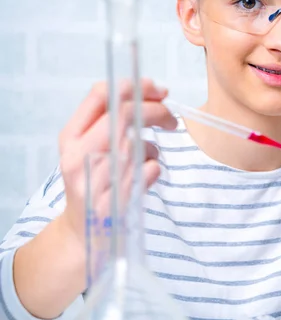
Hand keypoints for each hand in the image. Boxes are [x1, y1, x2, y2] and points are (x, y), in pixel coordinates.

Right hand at [58, 79, 176, 247]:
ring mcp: (94, 180)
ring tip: (149, 157)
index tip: (158, 89)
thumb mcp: (89, 148)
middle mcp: (78, 155)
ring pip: (139, 143)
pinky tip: (145, 178)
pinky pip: (149, 171)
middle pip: (125, 114)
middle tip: (171, 119)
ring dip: (153, 148)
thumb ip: (110, 120)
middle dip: (157, 110)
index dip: (136, 86)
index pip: (102, 94)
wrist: (83, 233)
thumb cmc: (93, 184)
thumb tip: (152, 92)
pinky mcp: (113, 203)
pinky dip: (155, 170)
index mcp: (71, 137)